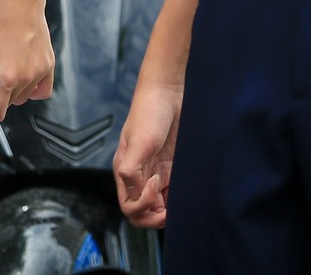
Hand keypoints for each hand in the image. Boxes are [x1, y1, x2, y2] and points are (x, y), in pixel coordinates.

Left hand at [0, 0, 52, 122]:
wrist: (20, 1)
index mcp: (6, 77)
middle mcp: (26, 79)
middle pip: (11, 103)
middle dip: (1, 95)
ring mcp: (40, 72)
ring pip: (25, 96)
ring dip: (16, 90)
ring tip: (8, 65)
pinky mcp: (49, 65)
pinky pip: (43, 90)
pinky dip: (34, 89)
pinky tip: (25, 76)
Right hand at [114, 79, 181, 227]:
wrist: (168, 91)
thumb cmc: (149, 112)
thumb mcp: (138, 141)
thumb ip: (130, 170)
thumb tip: (136, 193)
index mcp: (124, 171)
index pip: (128, 206)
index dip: (142, 206)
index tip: (156, 186)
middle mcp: (138, 175)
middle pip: (141, 212)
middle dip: (153, 219)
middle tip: (168, 212)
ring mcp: (156, 172)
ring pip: (157, 206)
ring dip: (166, 213)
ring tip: (179, 207)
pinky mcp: (172, 167)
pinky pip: (172, 192)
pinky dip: (177, 200)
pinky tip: (186, 196)